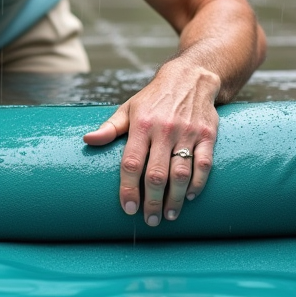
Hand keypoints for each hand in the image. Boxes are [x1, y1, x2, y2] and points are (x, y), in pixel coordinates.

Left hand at [83, 61, 219, 224]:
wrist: (191, 77)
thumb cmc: (154, 98)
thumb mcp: (129, 108)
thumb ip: (110, 128)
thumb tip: (88, 141)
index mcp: (141, 124)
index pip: (131, 163)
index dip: (128, 189)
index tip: (128, 208)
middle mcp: (163, 130)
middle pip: (156, 174)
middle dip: (151, 202)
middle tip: (149, 220)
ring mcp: (187, 133)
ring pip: (180, 173)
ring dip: (175, 199)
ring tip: (168, 215)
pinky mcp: (207, 135)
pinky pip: (204, 164)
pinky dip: (197, 183)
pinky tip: (189, 196)